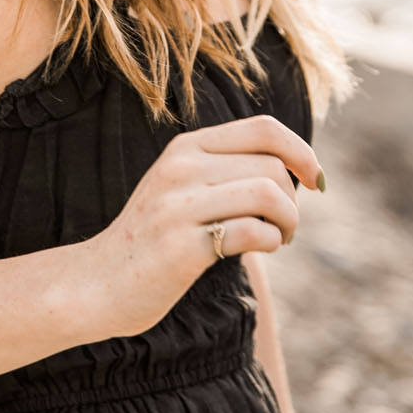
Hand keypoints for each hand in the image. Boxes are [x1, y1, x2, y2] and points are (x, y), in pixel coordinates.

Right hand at [84, 113, 322, 336]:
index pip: (264, 128)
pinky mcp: (182, 247)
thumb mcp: (182, 187)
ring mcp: (178, 207)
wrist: (98, 283)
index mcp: (186, 148)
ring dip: (289, 221)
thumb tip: (298, 168)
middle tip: (285, 227)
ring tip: (280, 238)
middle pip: (272, 167)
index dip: (302, 152)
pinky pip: (252, 232)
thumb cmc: (154, 239)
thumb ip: (227, 170)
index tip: (315, 180)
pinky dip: (272, 242)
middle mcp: (181, 169)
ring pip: (268, 194)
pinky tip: (262, 250)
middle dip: (294, 200)